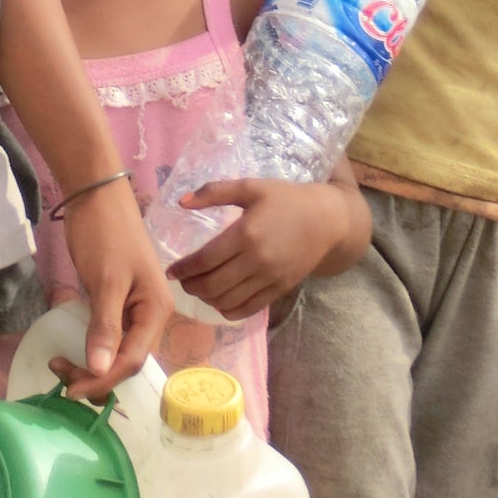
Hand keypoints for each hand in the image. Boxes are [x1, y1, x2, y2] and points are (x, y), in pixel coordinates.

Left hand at [59, 178, 171, 395]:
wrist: (97, 195)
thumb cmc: (106, 233)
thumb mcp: (106, 280)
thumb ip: (105, 326)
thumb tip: (99, 370)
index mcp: (157, 311)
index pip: (133, 360)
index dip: (102, 380)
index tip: (69, 388)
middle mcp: (151, 315)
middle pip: (127, 360)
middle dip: (95, 375)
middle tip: (59, 373)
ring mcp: (134, 309)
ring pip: (117, 351)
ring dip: (92, 364)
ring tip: (61, 364)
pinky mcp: (117, 302)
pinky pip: (109, 336)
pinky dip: (91, 347)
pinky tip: (73, 349)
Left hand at [166, 178, 362, 319]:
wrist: (326, 221)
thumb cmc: (286, 200)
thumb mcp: (251, 187)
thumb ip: (214, 192)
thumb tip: (180, 202)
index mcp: (246, 234)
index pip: (204, 260)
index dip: (183, 269)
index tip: (171, 271)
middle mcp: (256, 261)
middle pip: (212, 285)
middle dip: (191, 286)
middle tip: (183, 281)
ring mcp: (269, 279)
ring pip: (227, 301)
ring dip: (206, 299)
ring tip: (200, 289)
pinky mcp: (279, 290)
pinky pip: (247, 309)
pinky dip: (228, 310)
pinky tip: (220, 300)